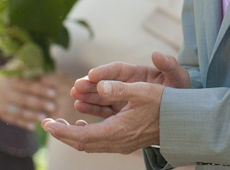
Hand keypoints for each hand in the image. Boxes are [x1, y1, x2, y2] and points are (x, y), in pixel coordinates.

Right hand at [0, 67, 69, 130]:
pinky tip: (34, 127)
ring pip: (19, 111)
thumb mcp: (23, 66)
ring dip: (33, 115)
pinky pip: (14, 120)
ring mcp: (1, 103)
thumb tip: (47, 67)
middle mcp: (3, 91)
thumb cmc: (18, 73)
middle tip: (54, 107)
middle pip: (24, 99)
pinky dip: (24, 123)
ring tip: (45, 118)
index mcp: (10, 78)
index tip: (54, 93)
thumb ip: (33, 68)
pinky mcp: (1, 113)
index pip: (28, 85)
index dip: (41, 89)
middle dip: (39, 103)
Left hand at [41, 53, 189, 154]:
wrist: (184, 123)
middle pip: (82, 143)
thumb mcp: (144, 91)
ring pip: (90, 144)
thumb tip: (100, 85)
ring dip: (73, 133)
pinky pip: (99, 141)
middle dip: (62, 133)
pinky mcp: (125, 141)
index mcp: (117, 131)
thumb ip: (120, 88)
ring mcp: (121, 144)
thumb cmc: (166, 105)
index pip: (81, 137)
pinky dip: (87, 133)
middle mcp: (117, 142)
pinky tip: (84, 121)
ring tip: (60, 123)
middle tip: (46, 123)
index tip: (45, 123)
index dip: (61, 131)